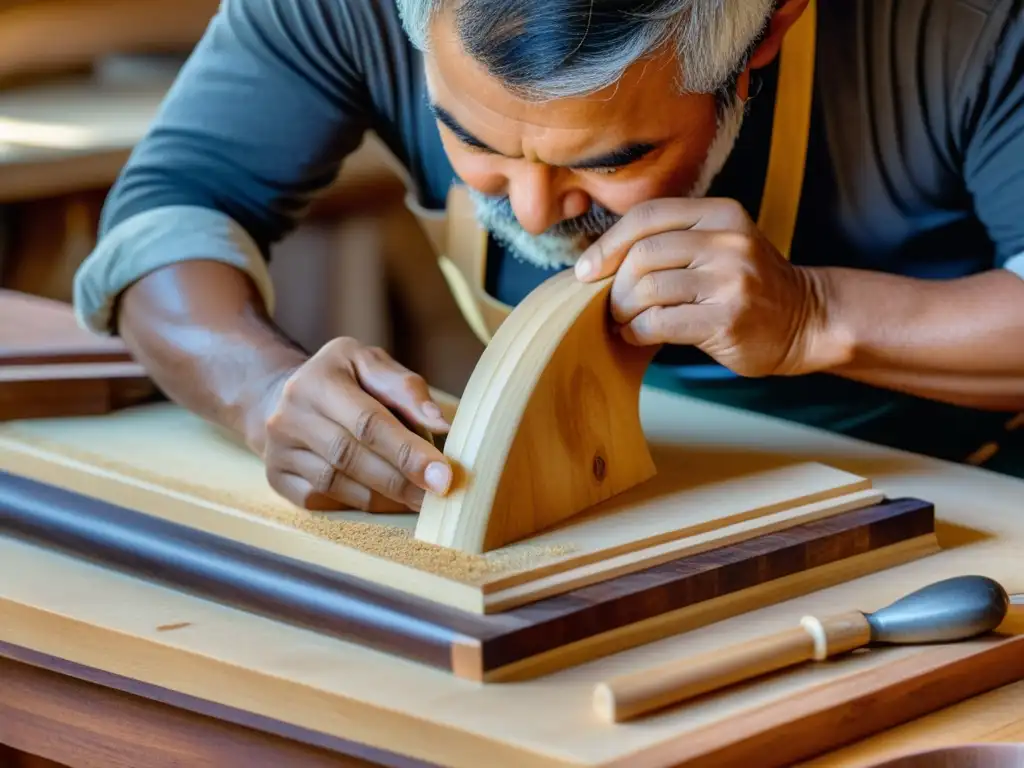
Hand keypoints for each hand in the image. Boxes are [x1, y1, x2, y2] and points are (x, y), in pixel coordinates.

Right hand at [252, 337, 452, 511]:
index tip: (442, 474)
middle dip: (400, 480)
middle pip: (351, 457)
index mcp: (318, 381)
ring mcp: (278, 450)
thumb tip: (440, 425)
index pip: (368, 422)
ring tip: (419, 499)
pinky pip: (321, 500)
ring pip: (336, 484)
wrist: (282, 396)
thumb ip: (407, 389)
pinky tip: (385, 501)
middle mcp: (290, 416)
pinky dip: (358, 504)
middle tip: (438, 494)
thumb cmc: (342, 379)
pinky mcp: (277, 477)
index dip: (407, 451)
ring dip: (383, 497)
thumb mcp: (371, 364)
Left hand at [574, 198, 828, 376]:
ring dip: (622, 310)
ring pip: (648, 289)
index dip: (608, 243)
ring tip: (623, 320)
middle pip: (642, 253)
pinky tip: (637, 335)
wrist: (805, 320)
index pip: (648, 216)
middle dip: (614, 283)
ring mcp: (730, 280)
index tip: (585, 270)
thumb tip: (599, 259)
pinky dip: (637, 331)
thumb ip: (671, 241)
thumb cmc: (746, 285)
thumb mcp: (718, 244)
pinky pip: (660, 323)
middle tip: (610, 303)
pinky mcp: (727, 319)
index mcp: (721, 214)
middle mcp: (727, 241)